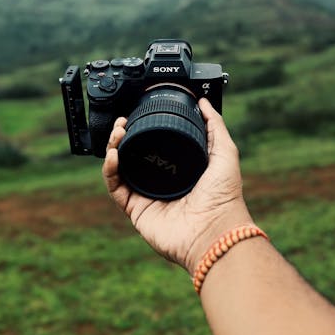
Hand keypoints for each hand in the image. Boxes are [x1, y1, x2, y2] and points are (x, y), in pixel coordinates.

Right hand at [102, 97, 253, 274]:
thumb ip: (215, 125)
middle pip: (133, 154)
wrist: (215, 231)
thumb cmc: (225, 197)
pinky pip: (116, 188)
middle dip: (123, 136)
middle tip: (122, 123)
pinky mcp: (136, 210)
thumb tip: (203, 102)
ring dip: (113, 148)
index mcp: (179, 168)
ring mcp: (147, 196)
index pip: (154, 144)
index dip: (143, 129)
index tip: (138, 114)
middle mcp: (161, 181)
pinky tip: (114, 155)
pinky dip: (109, 171)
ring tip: (117, 134)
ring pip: (120, 168)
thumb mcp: (225, 152)